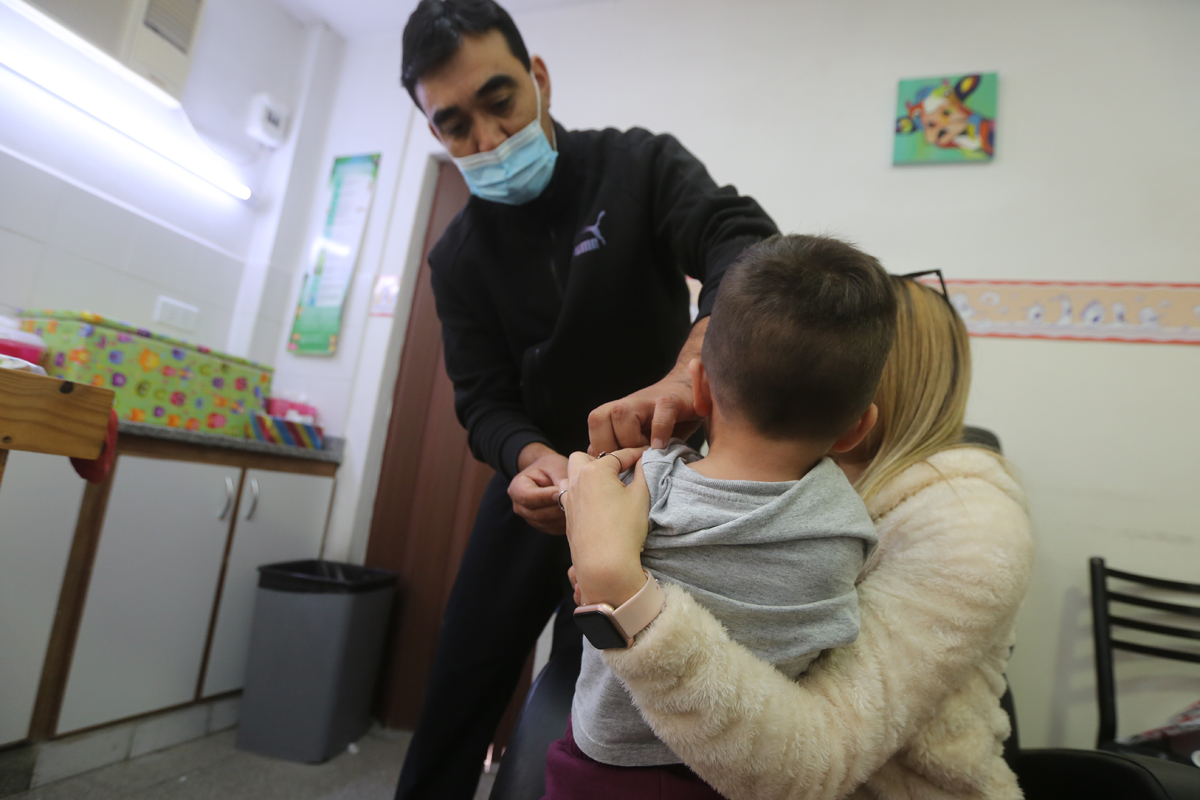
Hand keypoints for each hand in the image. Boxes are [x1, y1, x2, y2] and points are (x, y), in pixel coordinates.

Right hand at [508, 443, 568, 534]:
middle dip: (557, 508)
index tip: (561, 491)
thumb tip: (566, 494)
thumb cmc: (550, 467)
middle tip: (575, 499)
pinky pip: (555, 528)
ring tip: (578, 504)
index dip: (545, 497)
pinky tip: (576, 511)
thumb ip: (559, 479)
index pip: (528, 497)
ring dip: (563, 516)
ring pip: (548, 523)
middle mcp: (520, 507)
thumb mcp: (554, 466)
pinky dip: (566, 522)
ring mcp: (530, 519)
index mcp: (517, 488)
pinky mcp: (543, 526)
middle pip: (538, 514)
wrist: (549, 473)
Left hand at [560, 447, 649, 606]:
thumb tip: (643, 462)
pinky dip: (582, 493)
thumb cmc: (624, 529)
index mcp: (594, 471)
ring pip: (572, 475)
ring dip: (586, 474)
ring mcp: (569, 500)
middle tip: (621, 470)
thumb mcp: (641, 496)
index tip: (647, 454)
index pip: (618, 455)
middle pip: (584, 457)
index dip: (636, 453)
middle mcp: (576, 481)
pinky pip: (571, 496)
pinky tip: (597, 503)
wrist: (604, 565)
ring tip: (606, 485)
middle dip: (602, 459)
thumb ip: (643, 473)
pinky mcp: (567, 517)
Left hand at [587, 371, 700, 454]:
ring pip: (622, 414)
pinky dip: (660, 431)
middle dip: (612, 446)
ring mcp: (647, 401)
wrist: (687, 394)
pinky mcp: (671, 400)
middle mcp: (625, 405)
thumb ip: (616, 448)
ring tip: (647, 452)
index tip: (616, 471)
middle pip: (599, 419)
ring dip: (632, 439)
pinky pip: (661, 414)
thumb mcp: (634, 440)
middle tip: (631, 461)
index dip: (600, 453)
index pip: (591, 431)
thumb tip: (597, 465)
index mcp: (612, 415)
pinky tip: (661, 446)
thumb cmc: (659, 424)